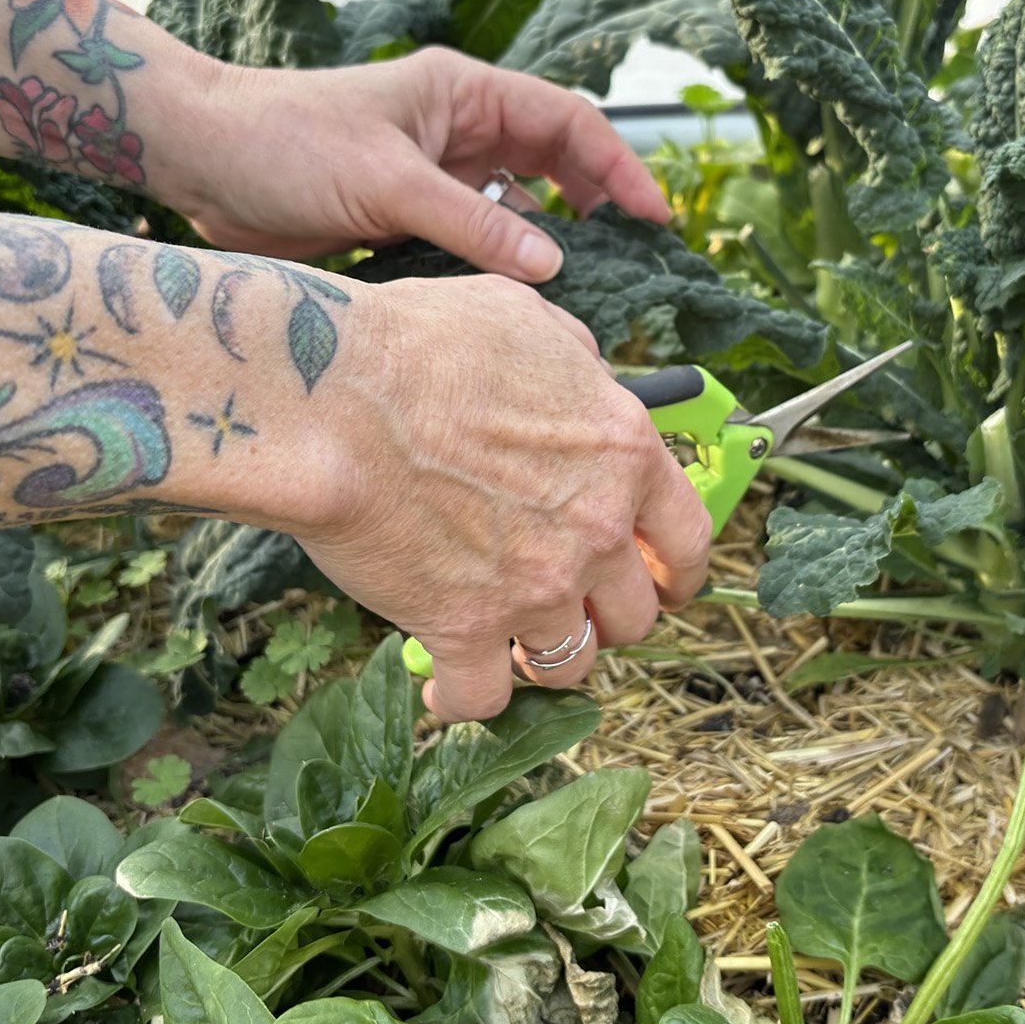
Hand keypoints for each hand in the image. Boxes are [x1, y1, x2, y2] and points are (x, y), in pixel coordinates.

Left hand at [163, 47, 668, 280]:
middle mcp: (456, 129)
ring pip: (515, 208)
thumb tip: (555, 266)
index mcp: (463, 93)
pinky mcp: (404, 216)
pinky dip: (497, 268)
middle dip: (597, 205)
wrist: (200, 160)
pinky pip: (472, 241)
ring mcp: (432, 173)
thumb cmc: (284, 142)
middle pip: (553, 163)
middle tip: (635, 259)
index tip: (653, 217)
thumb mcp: (386, 181)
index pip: (566, 121)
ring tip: (586, 289)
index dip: (617, 166)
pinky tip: (514, 303)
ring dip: (548, 244)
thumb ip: (473, 223)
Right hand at [283, 274, 712, 720]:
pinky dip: (462, 703)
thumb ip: (575, 360)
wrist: (336, 396)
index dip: (679, 570)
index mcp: (624, 453)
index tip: (663, 582)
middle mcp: (594, 530)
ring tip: (514, 647)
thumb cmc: (421, 344)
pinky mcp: (463, 629)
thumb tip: (586, 374)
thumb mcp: (528, 320)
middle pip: (633, 614)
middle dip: (605, 615)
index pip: (689, 538)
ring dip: (545, 659)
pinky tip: (444, 692)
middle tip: (569, 605)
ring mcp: (534, 588)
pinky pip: (480, 698)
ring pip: (570, 665)